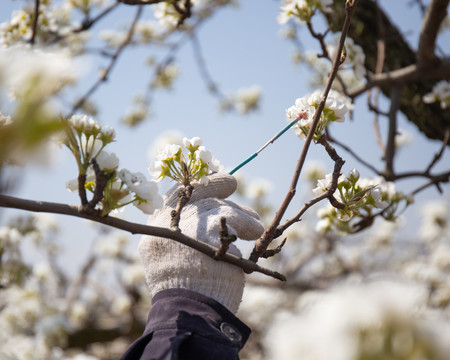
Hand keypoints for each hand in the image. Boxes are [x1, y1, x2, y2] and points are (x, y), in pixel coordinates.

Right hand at [139, 173, 264, 313]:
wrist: (190, 311)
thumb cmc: (186, 291)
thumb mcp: (174, 261)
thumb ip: (183, 237)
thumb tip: (208, 220)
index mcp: (155, 229)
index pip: (173, 196)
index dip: (194, 187)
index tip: (210, 182)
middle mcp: (167, 222)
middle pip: (197, 194)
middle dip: (216, 185)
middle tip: (232, 182)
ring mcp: (187, 223)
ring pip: (219, 206)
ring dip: (240, 213)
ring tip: (255, 224)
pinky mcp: (210, 229)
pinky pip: (235, 220)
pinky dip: (248, 225)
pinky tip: (256, 231)